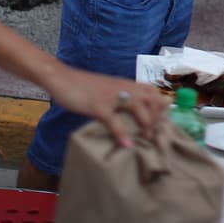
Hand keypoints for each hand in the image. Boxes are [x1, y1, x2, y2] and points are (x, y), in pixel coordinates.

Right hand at [49, 69, 168, 147]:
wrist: (62, 77)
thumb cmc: (84, 86)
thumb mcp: (107, 90)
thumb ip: (119, 98)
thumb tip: (130, 114)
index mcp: (126, 84)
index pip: (153, 92)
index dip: (160, 107)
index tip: (161, 123)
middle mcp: (123, 88)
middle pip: (152, 98)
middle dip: (158, 116)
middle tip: (155, 133)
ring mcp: (111, 96)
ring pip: (138, 106)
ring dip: (146, 123)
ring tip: (147, 138)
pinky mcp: (98, 105)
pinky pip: (113, 119)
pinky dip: (121, 133)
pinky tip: (126, 145)